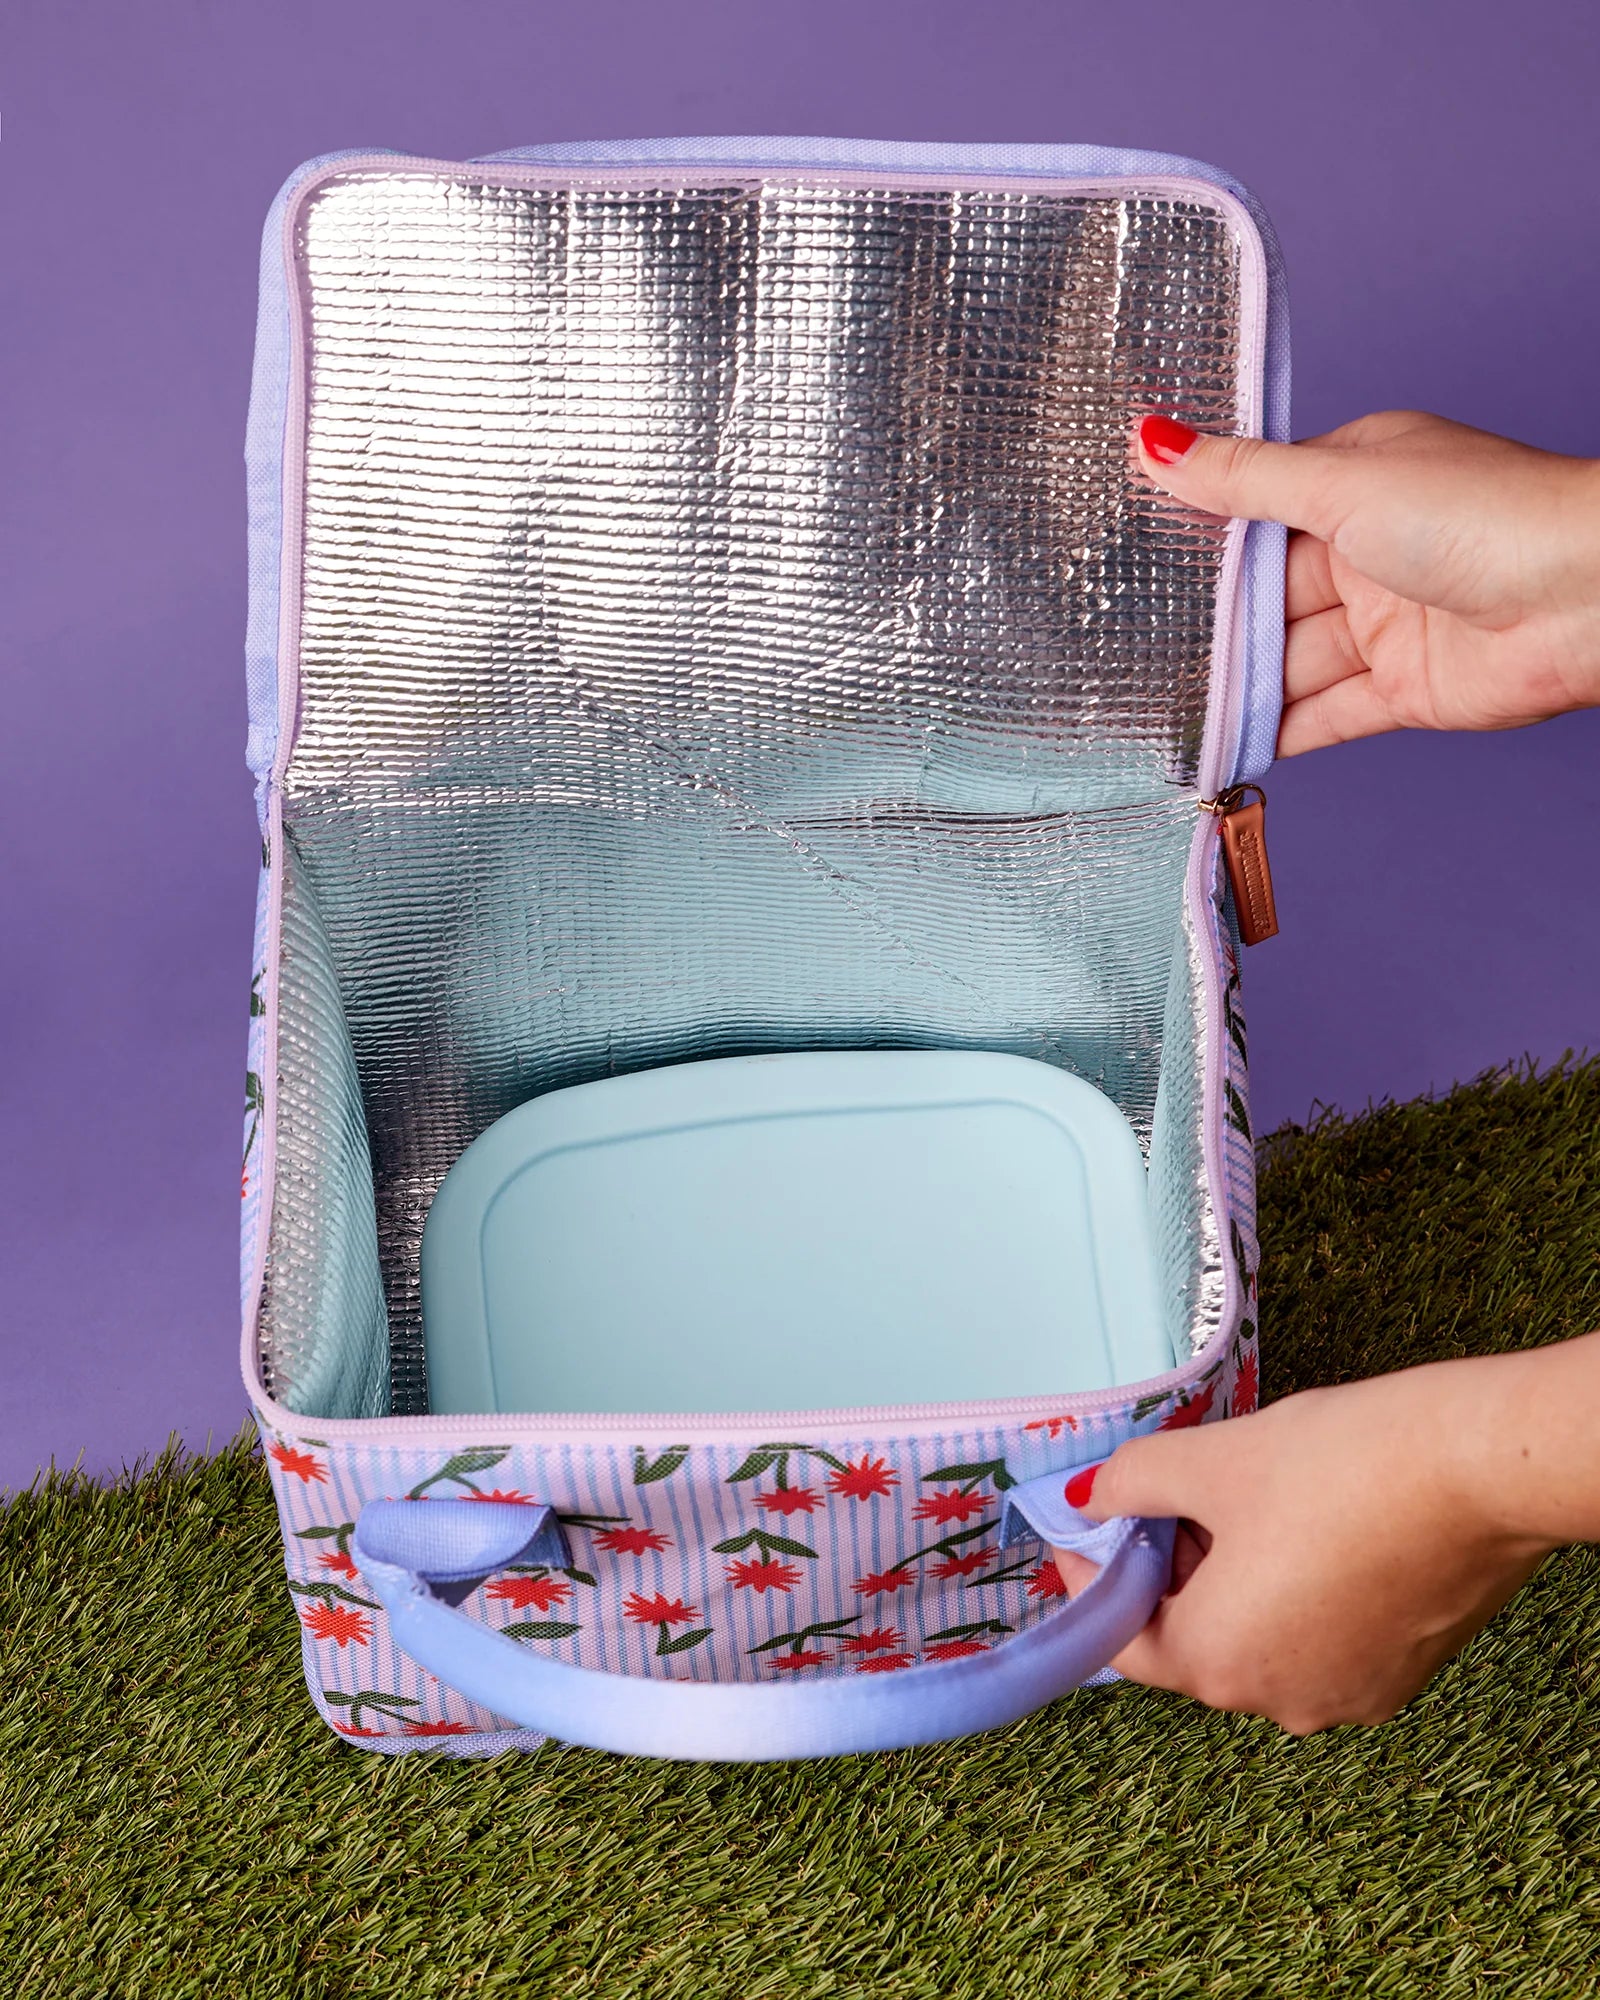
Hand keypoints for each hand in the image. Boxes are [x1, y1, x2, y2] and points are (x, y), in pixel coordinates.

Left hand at [1053, 1336, 1599, 1733]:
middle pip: (1192, 1639)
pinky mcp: (1401, 1670)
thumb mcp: (1210, 1460)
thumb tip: (1089, 1496)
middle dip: (1167, 1567)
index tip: (1079, 1537)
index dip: (1093, 1580)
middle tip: (1162, 1496)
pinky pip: (1316, 1637)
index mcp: (1221, 1664)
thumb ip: (1132, 1482)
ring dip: (1229, 1576)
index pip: (1123, 1641)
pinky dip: (1290, 1590)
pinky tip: (1300, 1522)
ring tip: (1236, 1497)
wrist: (1480, 1470)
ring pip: (1256, 1637)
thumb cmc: (1343, 1468)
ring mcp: (1349, 1693)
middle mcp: (1282, 1701)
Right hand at [1137, 410, 1599, 756]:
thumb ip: (1242, 479)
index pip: (1256, 514)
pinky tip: (1218, 744)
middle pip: (1265, 598)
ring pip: (1289, 662)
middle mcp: (1369, 552)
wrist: (1592, 596)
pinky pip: (1324, 714)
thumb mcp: (1341, 483)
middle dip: (1209, 628)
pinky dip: (1274, 733)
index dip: (1197, 541)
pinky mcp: (1404, 689)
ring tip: (1157, 711)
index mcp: (1357, 481)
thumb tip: (1152, 442)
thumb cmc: (1487, 514)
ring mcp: (1386, 624)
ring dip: (1233, 688)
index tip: (1125, 563)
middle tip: (1126, 653)